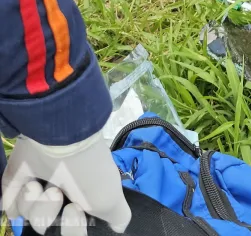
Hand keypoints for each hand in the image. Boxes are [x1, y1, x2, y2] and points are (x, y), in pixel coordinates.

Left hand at [1, 132, 130, 235]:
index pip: (71, 227)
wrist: (63, 142)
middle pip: (47, 224)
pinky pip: (9, 203)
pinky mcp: (19, 177)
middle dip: (48, 215)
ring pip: (28, 214)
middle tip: (55, 194)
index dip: (71, 227)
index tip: (75, 210)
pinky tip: (27, 185)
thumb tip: (119, 228)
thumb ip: (117, 215)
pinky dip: (14, 199)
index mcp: (82, 198)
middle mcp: (61, 192)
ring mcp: (39, 184)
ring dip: (33, 204)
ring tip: (39, 185)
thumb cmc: (89, 174)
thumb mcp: (112, 198)